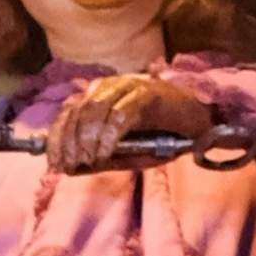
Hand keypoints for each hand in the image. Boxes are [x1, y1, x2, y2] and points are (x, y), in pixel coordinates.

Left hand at [46, 76, 213, 174]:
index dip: (56, 137)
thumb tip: (72, 168)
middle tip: (70, 165)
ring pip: (96, 110)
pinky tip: (105, 154)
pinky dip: (109, 137)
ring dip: (87, 140)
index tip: (54, 162)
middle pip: (78, 111)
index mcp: (100, 96)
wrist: (200, 125)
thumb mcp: (127, 152)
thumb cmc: (163, 137)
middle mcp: (110, 86)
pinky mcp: (147, 94)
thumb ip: (100, 157)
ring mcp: (129, 87)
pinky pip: (120, 115)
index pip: (69, 112)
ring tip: (88, 161)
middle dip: (69, 141)